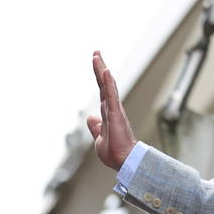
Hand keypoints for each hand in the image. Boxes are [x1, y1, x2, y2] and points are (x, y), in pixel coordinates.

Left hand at [86, 51, 136, 169]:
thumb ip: (95, 127)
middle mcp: (112, 108)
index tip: (97, 63)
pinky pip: (111, 95)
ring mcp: (114, 110)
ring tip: (97, 56)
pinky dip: (108, 83)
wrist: (123, 161)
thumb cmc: (114, 152)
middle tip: (96, 52)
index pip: (102, 91)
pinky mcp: (116, 114)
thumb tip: (90, 117)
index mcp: (108, 113)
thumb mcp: (99, 138)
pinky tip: (106, 71)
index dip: (99, 77)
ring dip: (102, 71)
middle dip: (100, 68)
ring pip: (108, 86)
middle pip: (105, 84)